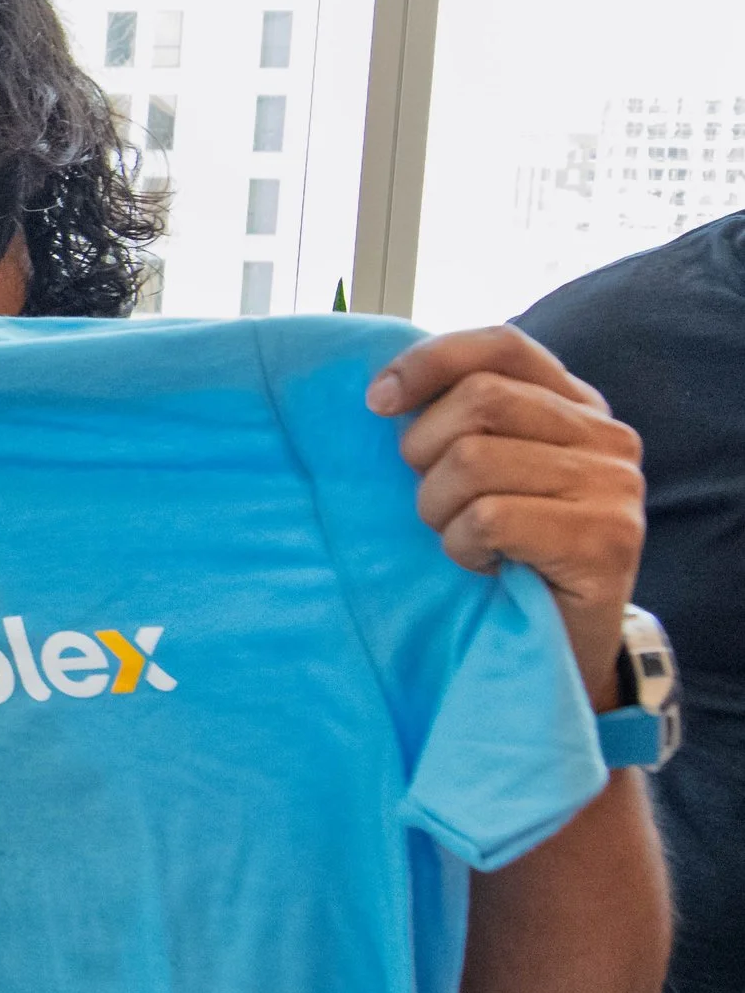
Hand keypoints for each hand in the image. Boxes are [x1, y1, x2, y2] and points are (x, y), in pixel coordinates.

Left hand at [368, 326, 643, 709]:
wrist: (554, 647)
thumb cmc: (502, 551)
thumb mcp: (479, 472)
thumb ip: (456, 419)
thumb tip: (380, 390)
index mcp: (573, 403)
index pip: (500, 345)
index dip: (429, 362)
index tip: (376, 402)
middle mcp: (606, 435)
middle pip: (478, 400)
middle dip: (425, 453)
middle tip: (432, 502)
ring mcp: (615, 486)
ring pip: (474, 460)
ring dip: (439, 509)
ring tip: (460, 537)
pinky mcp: (607, 540)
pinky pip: (490, 517)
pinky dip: (464, 546)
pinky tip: (483, 564)